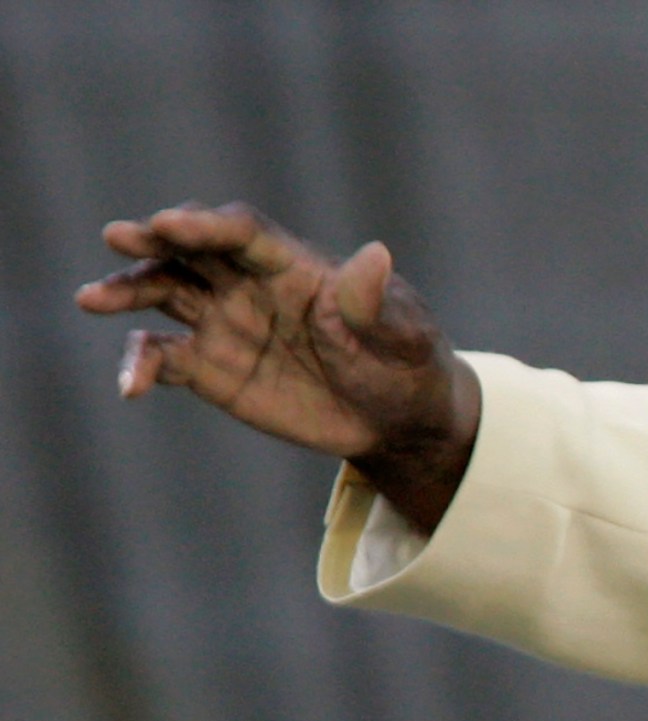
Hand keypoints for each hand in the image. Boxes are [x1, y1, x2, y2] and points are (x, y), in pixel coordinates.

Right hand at [74, 202, 479, 531]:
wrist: (397, 419)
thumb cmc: (405, 363)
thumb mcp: (402, 335)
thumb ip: (376, 302)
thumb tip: (374, 256)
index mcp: (293, 265)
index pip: (242, 234)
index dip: (206, 226)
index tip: (170, 225)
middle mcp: (249, 284)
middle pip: (191, 251)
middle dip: (154, 242)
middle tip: (119, 237)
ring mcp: (224, 322)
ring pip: (163, 293)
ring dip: (127, 293)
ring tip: (92, 299)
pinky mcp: (210, 367)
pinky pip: (163, 359)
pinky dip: (140, 366)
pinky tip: (130, 388)